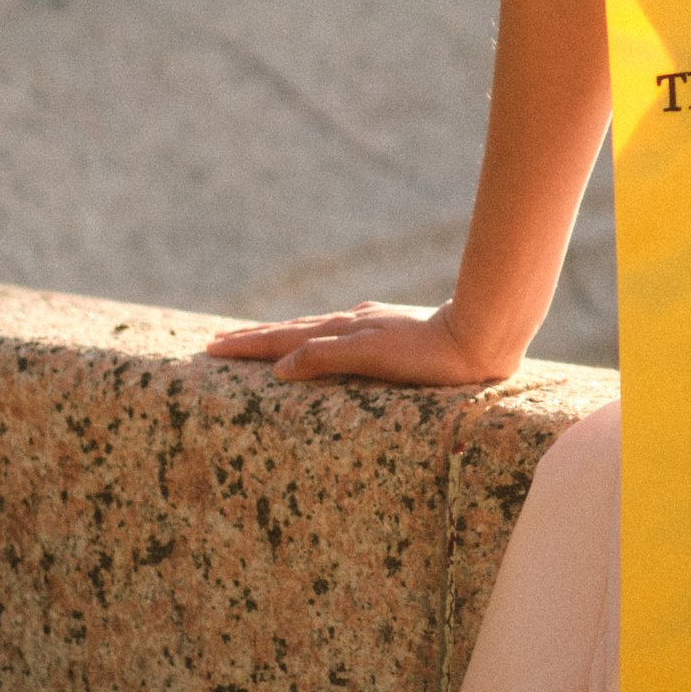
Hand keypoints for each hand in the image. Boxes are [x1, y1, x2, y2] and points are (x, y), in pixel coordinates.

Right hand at [201, 301, 517, 389]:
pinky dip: (313, 338)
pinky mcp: (388, 331)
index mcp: (341, 331)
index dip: (247, 345)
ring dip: (281, 336)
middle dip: (254, 339)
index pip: (282, 339)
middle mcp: (351, 323)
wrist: (479, 336)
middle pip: (291, 330)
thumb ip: (325, 358)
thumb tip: (281, 368)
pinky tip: (323, 337)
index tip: (211, 349)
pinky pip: (335, 334)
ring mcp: (369, 325)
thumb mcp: (372, 358)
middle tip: (218, 343)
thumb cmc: (428, 355)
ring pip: (313, 329)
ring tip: (258, 340)